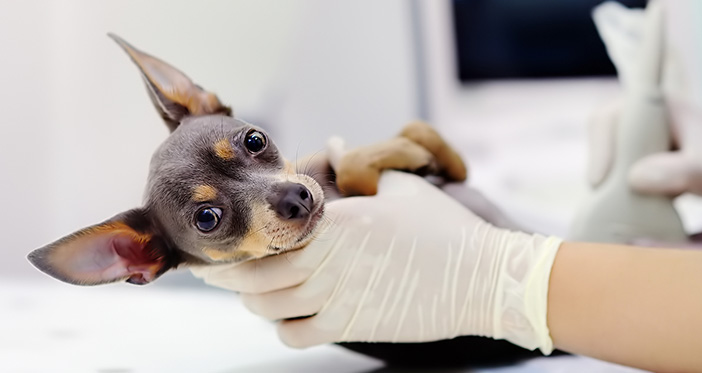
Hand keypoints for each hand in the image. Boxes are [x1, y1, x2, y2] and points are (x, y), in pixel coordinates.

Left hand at [190, 171, 560, 352]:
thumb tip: (337, 144)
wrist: (482, 279)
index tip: (222, 235)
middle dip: (228, 272)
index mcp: (336, 221)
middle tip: (218, 267)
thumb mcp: (402, 188)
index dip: (236, 237)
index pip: (266, 230)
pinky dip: (284, 329)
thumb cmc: (444, 229)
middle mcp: (328, 259)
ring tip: (253, 291)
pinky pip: (295, 336)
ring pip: (267, 307)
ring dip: (254, 300)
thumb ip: (361, 168)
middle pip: (253, 274)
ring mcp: (337, 297)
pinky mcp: (351, 326)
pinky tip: (289, 317)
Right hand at [588, 98, 701, 200]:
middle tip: (606, 197)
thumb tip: (633, 178)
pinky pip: (626, 170)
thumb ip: (675, 172)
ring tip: (619, 205)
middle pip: (604, 137)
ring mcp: (651, 139)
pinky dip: (623, 189)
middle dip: (602, 166)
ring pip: (613, 156)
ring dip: (612, 181)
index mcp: (659, 107)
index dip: (599, 148)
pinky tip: (632, 207)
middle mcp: (649, 119)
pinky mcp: (654, 158)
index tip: (600, 182)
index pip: (609, 119)